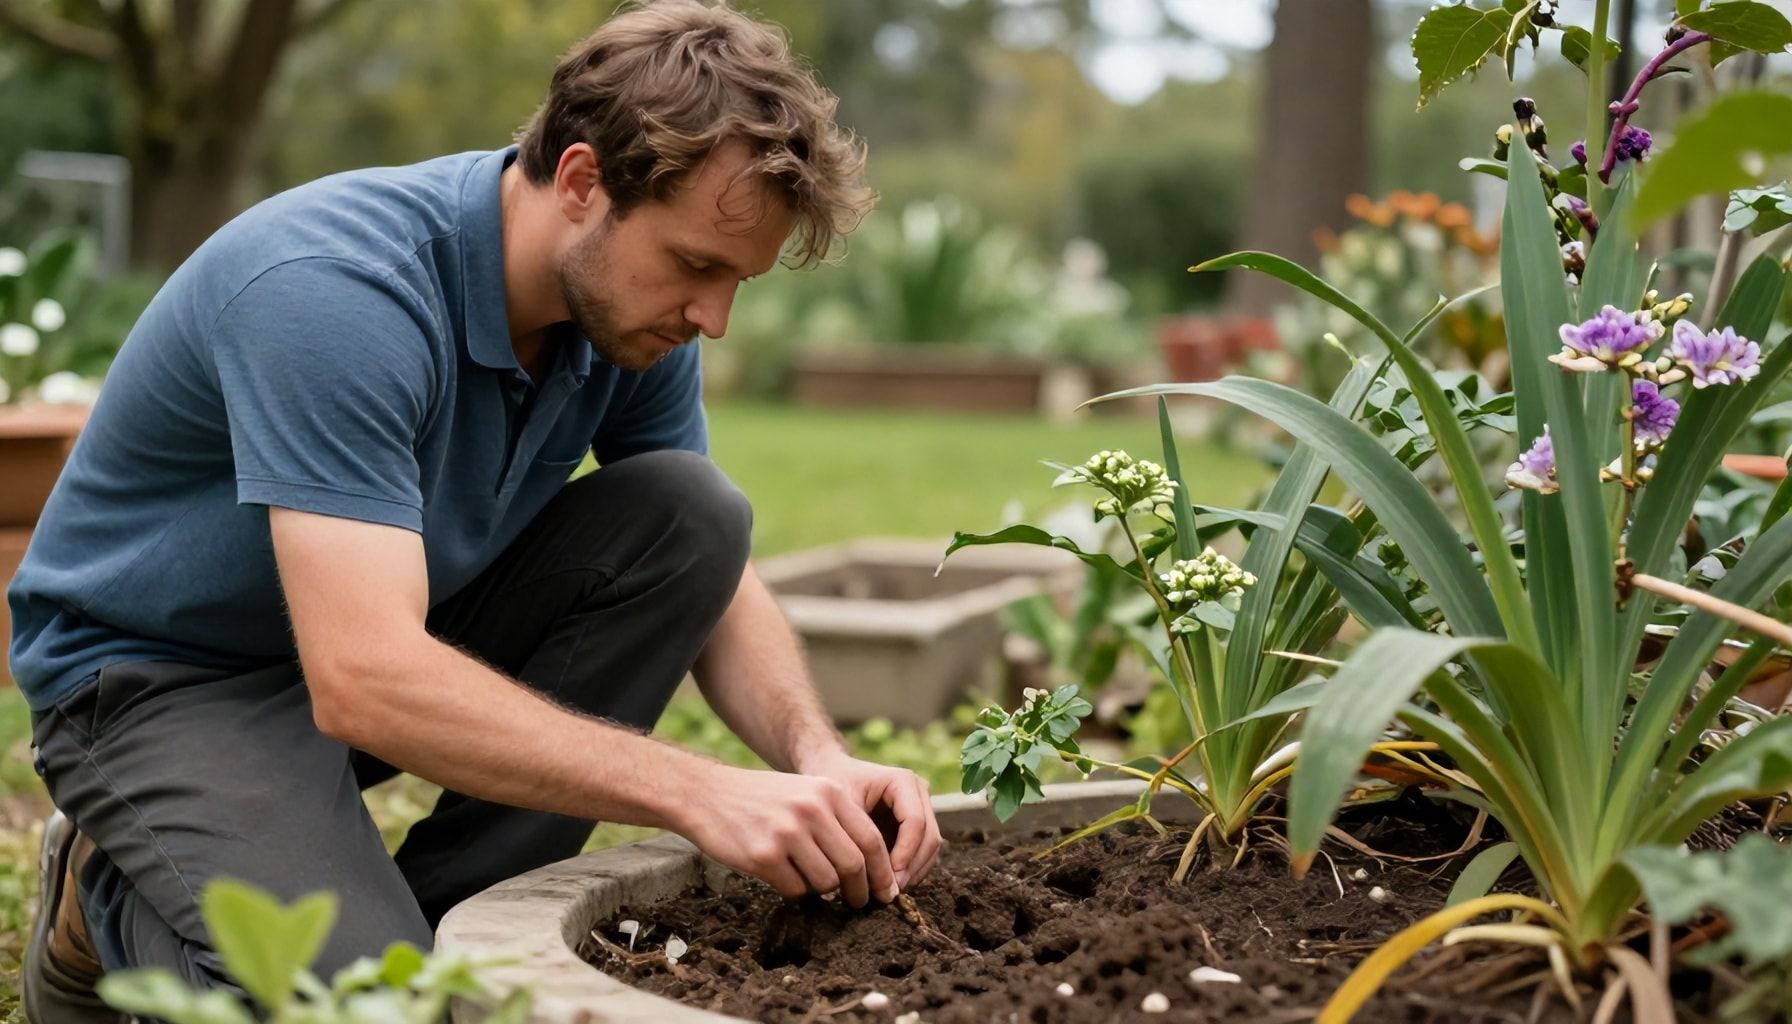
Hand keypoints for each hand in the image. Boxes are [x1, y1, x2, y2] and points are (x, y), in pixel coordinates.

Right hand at [669, 763, 897, 906]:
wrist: (707, 794)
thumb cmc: (761, 798)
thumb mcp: (806, 791)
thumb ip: (837, 819)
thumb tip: (871, 866)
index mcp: (828, 792)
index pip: (871, 839)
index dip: (882, 871)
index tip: (887, 891)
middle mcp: (811, 810)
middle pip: (853, 865)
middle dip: (859, 891)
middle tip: (857, 903)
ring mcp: (787, 833)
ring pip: (825, 882)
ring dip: (820, 889)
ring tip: (803, 876)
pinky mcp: (763, 856)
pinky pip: (794, 889)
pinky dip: (792, 890)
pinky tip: (778, 874)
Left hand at [796, 749, 942, 892]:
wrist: (830, 774)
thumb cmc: (831, 786)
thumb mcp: (841, 808)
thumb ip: (859, 838)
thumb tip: (873, 880)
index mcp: (903, 781)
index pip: (915, 822)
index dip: (905, 854)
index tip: (888, 878)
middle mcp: (919, 792)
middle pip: (929, 837)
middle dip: (911, 868)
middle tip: (889, 892)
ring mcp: (921, 808)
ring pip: (930, 848)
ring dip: (913, 873)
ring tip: (888, 892)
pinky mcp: (917, 825)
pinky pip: (922, 852)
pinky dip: (910, 871)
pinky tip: (890, 884)